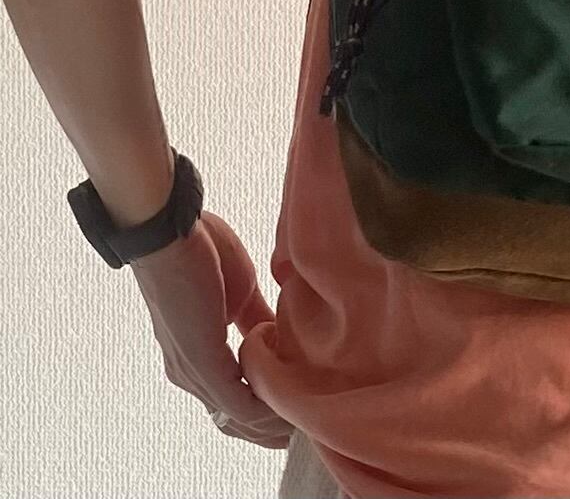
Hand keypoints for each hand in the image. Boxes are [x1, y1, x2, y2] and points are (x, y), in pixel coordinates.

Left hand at [131, 211, 293, 447]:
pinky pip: (238, 402)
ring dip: (273, 419)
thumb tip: (282, 337)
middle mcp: (190, 375)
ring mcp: (193, 373)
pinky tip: (293, 396)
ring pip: (237, 417)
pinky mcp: (202, 363)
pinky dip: (267, 406)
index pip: (234, 398)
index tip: (299, 406)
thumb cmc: (200, 251)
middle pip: (235, 419)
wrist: (171, 234)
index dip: (266, 407)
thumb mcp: (238, 292)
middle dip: (271, 427)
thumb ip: (257, 320)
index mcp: (196, 358)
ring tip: (306, 416)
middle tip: (307, 426)